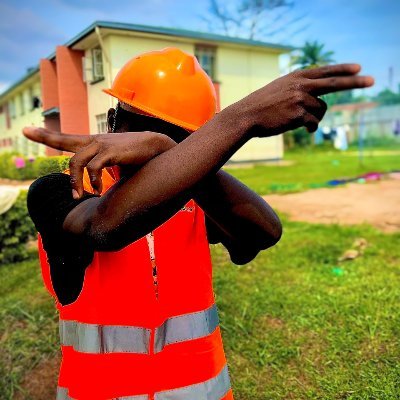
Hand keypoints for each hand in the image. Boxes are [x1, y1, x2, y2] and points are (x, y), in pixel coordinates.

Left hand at [22, 127, 175, 197]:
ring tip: (80, 195)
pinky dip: (94, 181)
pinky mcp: (111, 151)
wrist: (157, 147)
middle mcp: (95, 140)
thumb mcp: (116, 161)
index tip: (27, 131)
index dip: (45, 136)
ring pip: (76, 161)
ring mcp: (102, 144)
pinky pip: (93, 167)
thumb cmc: (137, 156)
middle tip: (48, 169)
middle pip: (64, 144)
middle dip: (48, 147)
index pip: (66, 138)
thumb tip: (98, 182)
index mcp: (95, 143)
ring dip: (76, 182)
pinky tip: (100, 189)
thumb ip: (104, 167)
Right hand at [233, 63, 373, 137]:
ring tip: (305, 121)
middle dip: (355, 82)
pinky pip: (314, 122)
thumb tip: (317, 101)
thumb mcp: (279, 88)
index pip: (324, 70)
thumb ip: (297, 88)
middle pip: (334, 83)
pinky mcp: (298, 115)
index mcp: (296, 77)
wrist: (246, 115)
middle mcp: (301, 85)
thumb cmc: (261, 105)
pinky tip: (305, 129)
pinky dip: (311, 127)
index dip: (342, 69)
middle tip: (371, 80)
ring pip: (321, 109)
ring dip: (316, 117)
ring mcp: (300, 99)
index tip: (358, 68)